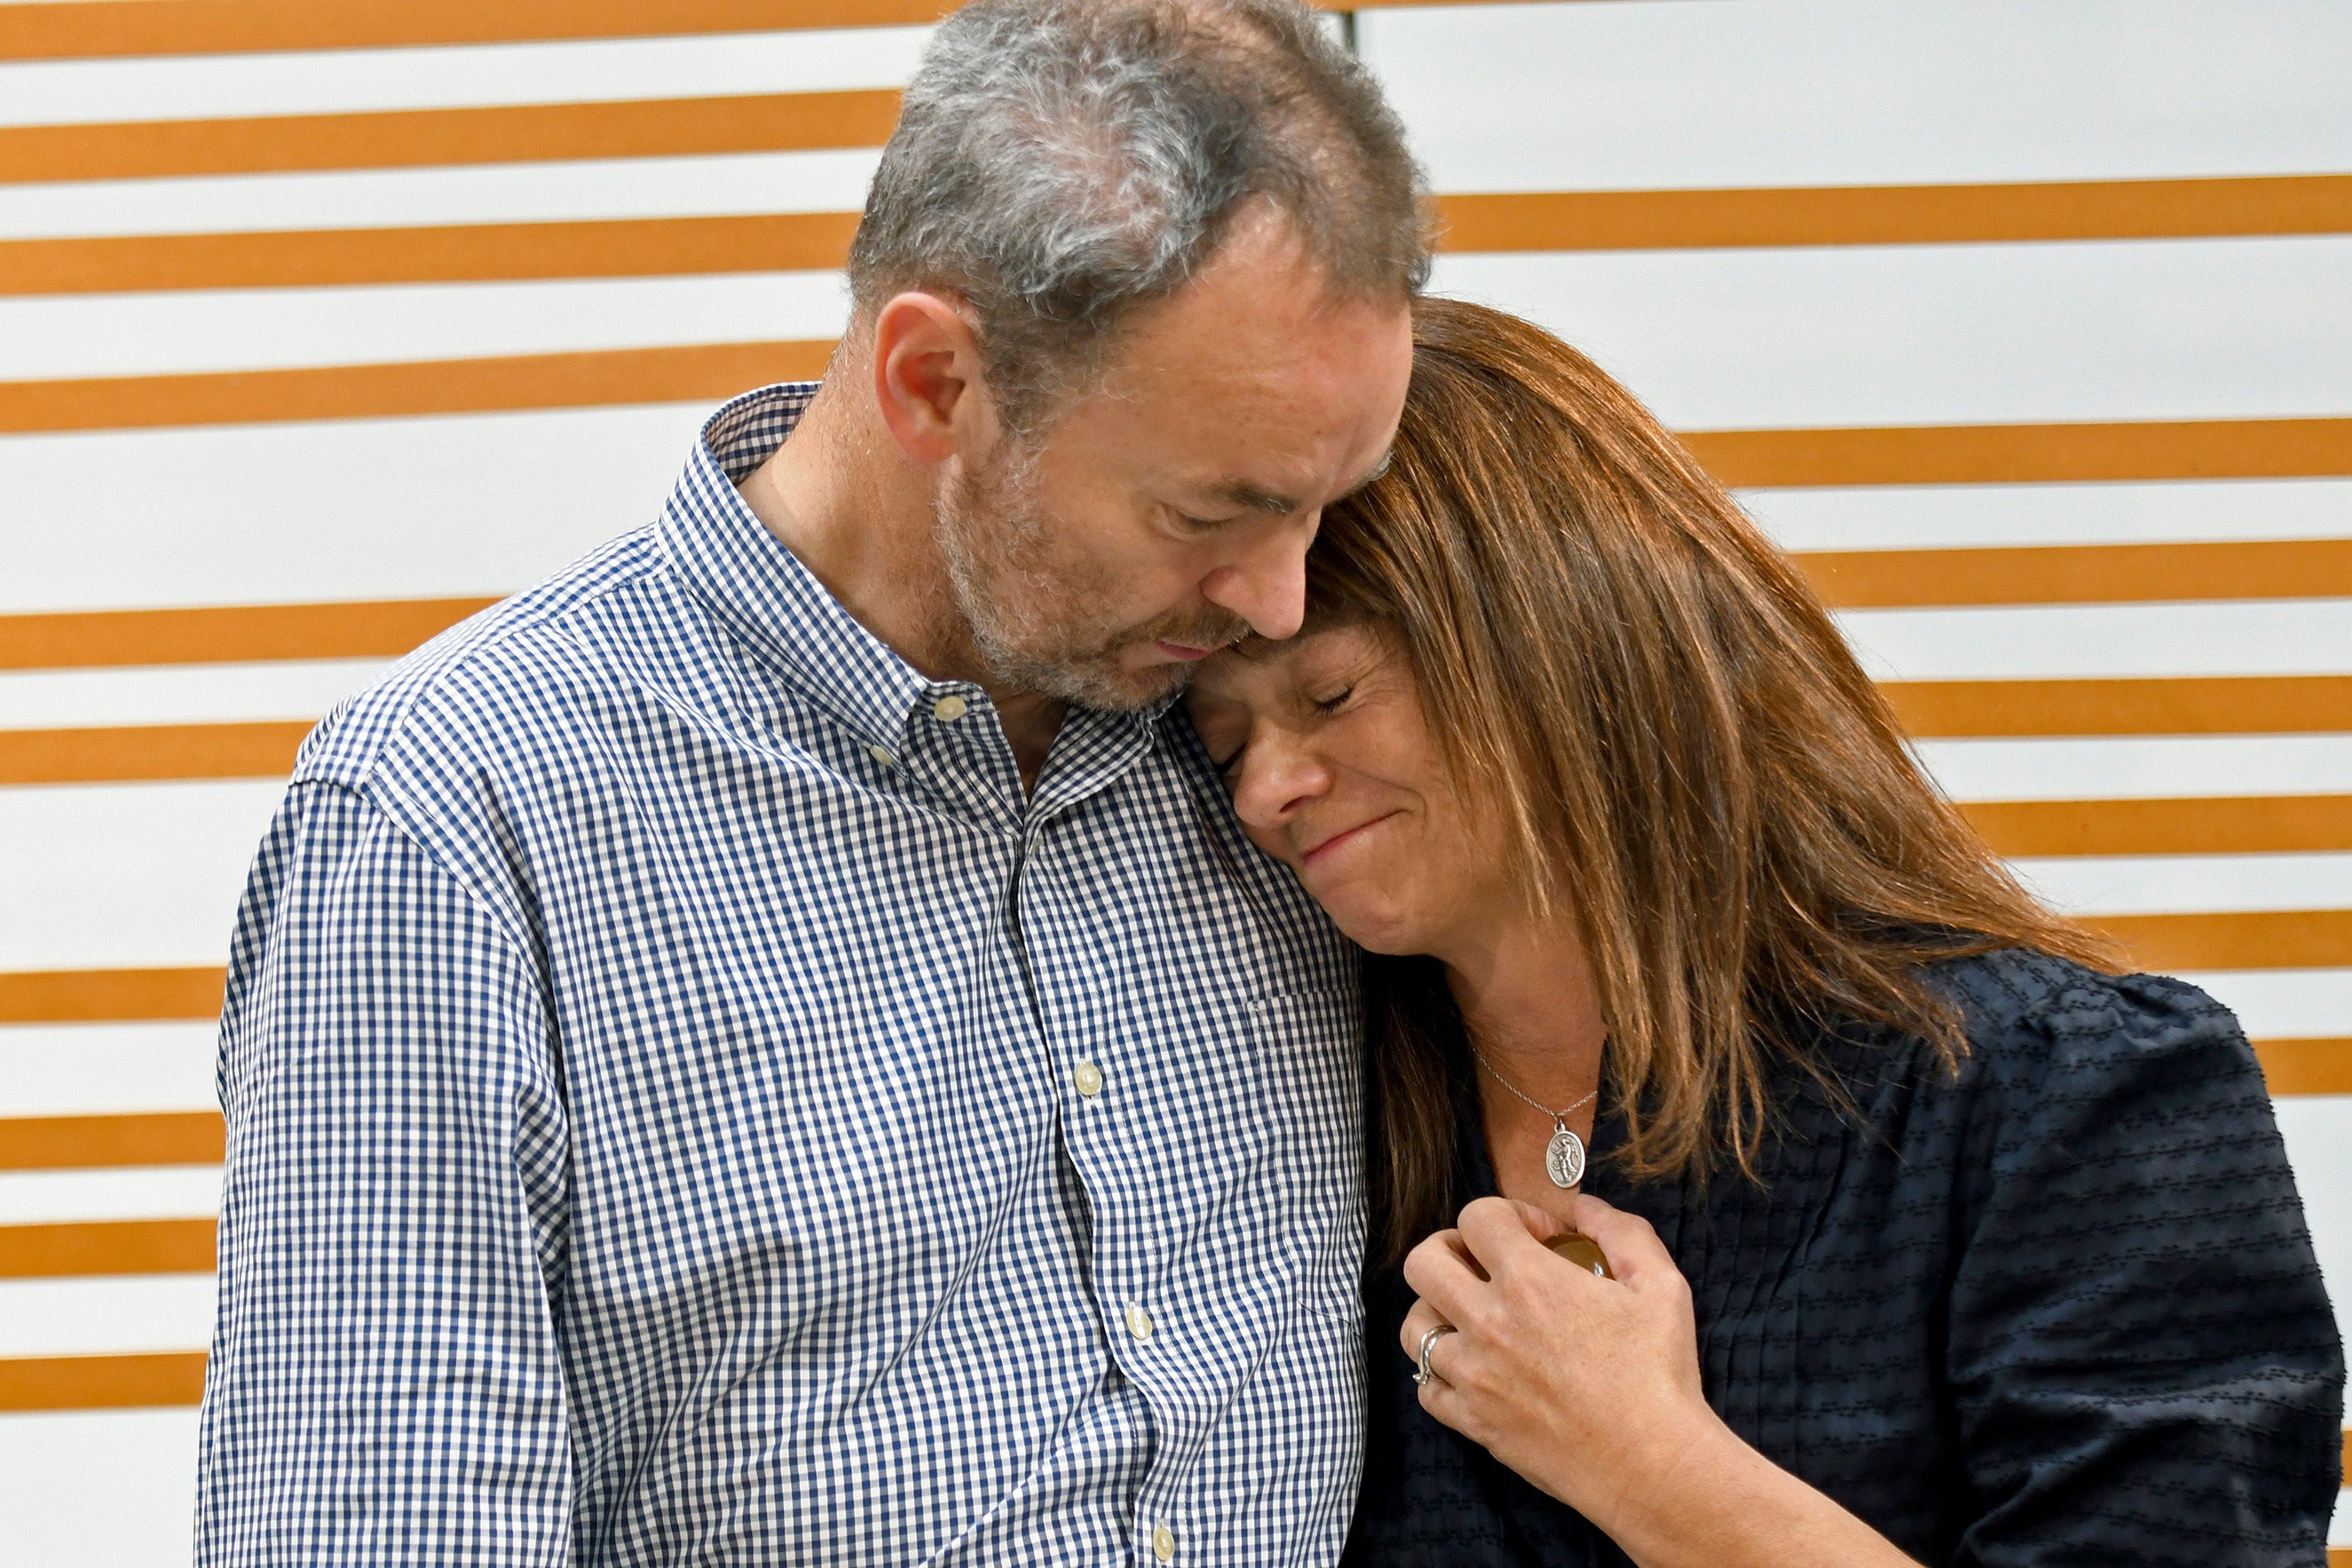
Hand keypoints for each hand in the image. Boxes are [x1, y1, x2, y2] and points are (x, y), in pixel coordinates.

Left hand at [1400, 1193, 1716, 1529]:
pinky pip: (1426, 1388)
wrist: (1652, 1465)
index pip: (1477, 1215)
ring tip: (1473, 1316)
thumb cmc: (1660, 1375)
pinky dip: (1442, 1373)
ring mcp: (1473, 1375)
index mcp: (1530, 1281)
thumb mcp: (1660, 1284)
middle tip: (1484, 1264)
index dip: (1509, 1214)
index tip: (1541, 1239)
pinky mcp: (1473, 1421)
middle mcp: (1488, 1323)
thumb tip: (1583, 1206)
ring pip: (1414, 1325)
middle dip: (1450, 1249)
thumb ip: (1620, 1230)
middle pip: (1422, 1262)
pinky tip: (1476, 1369)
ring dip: (1438, 1311)